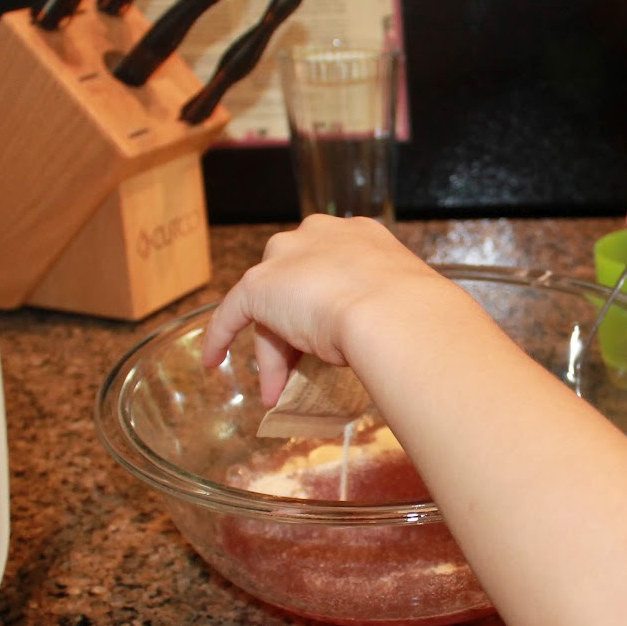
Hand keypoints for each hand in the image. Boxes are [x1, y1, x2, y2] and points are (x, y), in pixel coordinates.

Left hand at [199, 215, 462, 403]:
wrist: (393, 312)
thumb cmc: (412, 313)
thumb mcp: (403, 304)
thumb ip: (389, 310)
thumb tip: (399, 340)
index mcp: (361, 235)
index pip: (332, 269)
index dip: (327, 304)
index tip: (330, 335)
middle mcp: (320, 235)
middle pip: (297, 286)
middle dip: (296, 331)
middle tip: (305, 372)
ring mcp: (287, 256)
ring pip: (272, 305)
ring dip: (275, 349)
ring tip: (279, 390)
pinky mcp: (259, 284)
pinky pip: (232, 312)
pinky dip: (221, 337)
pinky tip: (213, 360)